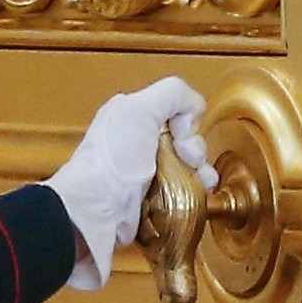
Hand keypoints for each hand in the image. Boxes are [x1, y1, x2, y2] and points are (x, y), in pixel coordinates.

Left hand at [46, 76, 213, 293]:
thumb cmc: (114, 157)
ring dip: (202, 170)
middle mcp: (140, 141)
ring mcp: (149, 171)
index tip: (180, 134)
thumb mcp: (139, 108)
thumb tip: (197, 107)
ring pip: (190, 164)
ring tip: (201, 179)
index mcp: (132, 116)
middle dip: (196, 147)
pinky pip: (186, 188)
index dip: (186, 120)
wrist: (99, 208)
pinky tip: (200, 190)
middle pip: (186, 138)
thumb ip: (173, 93)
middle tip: (188, 158)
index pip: (175, 110)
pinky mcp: (157, 198)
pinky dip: (197, 189)